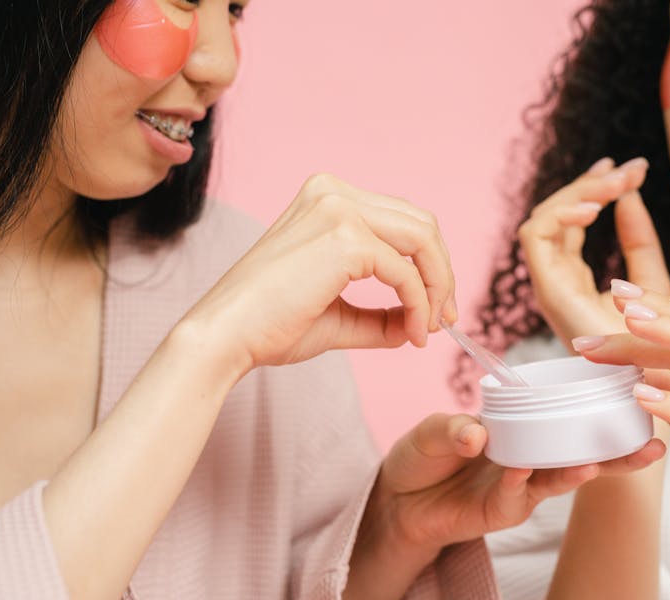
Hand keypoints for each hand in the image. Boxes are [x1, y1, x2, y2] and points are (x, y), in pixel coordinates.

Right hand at [182, 173, 456, 370]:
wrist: (225, 337)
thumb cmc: (269, 326)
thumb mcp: (337, 314)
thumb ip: (379, 314)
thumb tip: (418, 324)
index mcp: (327, 199)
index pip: (402, 220)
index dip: (429, 263)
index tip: (435, 308)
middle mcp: (334, 192)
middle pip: (421, 223)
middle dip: (442, 273)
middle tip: (444, 320)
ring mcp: (339, 209)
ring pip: (423, 239)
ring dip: (437, 287)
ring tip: (430, 328)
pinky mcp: (345, 238)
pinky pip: (405, 272)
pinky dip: (418, 304)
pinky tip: (412, 333)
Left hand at [372, 413, 663, 553]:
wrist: (397, 499)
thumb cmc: (425, 455)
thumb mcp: (435, 429)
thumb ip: (454, 427)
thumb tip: (477, 434)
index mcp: (525, 430)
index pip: (568, 418)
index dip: (599, 410)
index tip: (635, 395)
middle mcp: (531, 459)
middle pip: (583, 454)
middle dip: (618, 452)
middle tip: (652, 443)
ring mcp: (519, 488)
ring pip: (558, 479)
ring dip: (579, 470)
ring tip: (597, 461)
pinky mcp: (499, 512)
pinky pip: (515, 496)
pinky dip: (519, 482)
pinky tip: (523, 470)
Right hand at [518, 156, 669, 347]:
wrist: (652, 387)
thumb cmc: (653, 348)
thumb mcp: (649, 279)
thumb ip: (638, 238)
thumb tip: (630, 193)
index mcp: (573, 277)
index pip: (572, 221)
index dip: (596, 189)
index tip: (632, 169)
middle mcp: (555, 280)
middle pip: (555, 215)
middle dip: (591, 184)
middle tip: (630, 169)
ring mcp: (548, 285)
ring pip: (542, 218)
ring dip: (578, 193)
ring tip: (616, 183)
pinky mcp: (547, 291)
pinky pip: (534, 236)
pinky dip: (559, 213)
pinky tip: (596, 206)